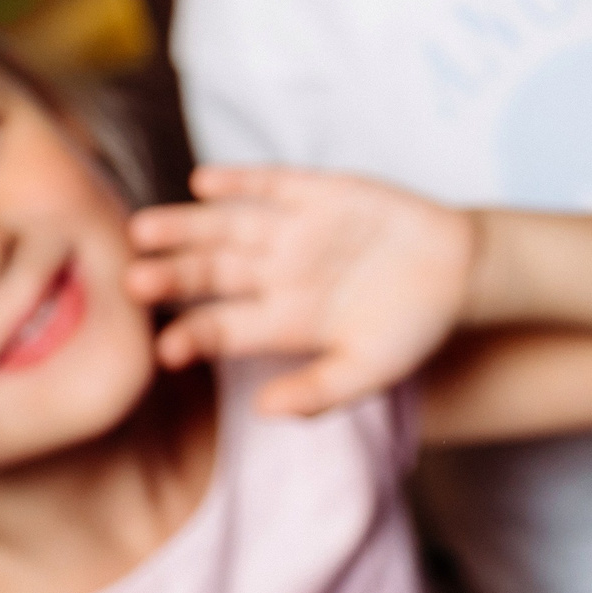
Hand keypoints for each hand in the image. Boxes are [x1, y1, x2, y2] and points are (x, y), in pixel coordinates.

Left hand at [126, 165, 476, 416]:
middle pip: (212, 274)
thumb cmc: (412, 326)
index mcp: (284, 322)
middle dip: (173, 276)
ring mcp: (295, 231)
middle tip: (132, 279)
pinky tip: (203, 182)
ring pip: (227, 227)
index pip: (224, 329)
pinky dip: (239, 182)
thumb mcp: (370, 370)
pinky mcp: (320, 192)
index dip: (194, 336)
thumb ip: (319, 392)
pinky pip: (271, 185)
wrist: (459, 268)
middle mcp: (278, 274)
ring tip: (145, 228)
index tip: (165, 349)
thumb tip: (263, 411)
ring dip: (187, 227)